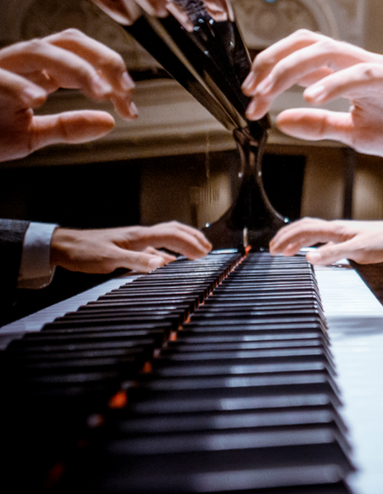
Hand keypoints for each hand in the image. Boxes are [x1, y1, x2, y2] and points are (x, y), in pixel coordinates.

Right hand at [0, 29, 136, 161]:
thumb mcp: (30, 135)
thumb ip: (68, 126)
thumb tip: (110, 123)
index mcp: (37, 71)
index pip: (84, 56)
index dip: (113, 73)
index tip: (131, 104)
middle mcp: (19, 62)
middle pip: (68, 40)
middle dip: (102, 60)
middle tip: (122, 90)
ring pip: (39, 49)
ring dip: (76, 69)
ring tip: (100, 92)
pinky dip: (20, 85)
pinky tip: (40, 99)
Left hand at [49, 221, 211, 274]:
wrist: (63, 246)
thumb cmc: (84, 252)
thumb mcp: (109, 259)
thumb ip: (137, 261)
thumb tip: (163, 263)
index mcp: (139, 236)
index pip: (172, 236)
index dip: (190, 244)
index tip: (204, 254)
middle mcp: (140, 235)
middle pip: (174, 230)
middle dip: (193, 237)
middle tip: (208, 249)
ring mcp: (135, 240)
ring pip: (167, 236)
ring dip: (184, 241)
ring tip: (197, 250)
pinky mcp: (130, 247)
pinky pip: (157, 246)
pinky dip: (170, 251)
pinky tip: (170, 261)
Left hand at [242, 30, 382, 161]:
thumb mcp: (353, 134)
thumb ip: (319, 125)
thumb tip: (281, 119)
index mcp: (346, 74)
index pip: (300, 57)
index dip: (270, 70)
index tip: (249, 96)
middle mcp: (357, 63)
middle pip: (306, 44)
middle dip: (272, 62)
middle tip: (251, 91)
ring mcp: (376, 67)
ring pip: (326, 50)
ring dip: (290, 70)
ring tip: (269, 92)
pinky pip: (359, 73)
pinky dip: (331, 82)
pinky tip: (310, 97)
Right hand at [269, 217, 382, 265]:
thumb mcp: (357, 251)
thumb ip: (333, 254)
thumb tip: (308, 259)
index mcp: (335, 229)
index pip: (304, 230)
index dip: (287, 239)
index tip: (273, 250)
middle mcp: (336, 229)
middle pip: (305, 228)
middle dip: (287, 237)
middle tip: (272, 249)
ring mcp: (342, 233)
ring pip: (313, 233)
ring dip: (297, 240)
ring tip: (286, 250)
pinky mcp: (349, 240)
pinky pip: (323, 240)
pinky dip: (311, 245)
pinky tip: (312, 254)